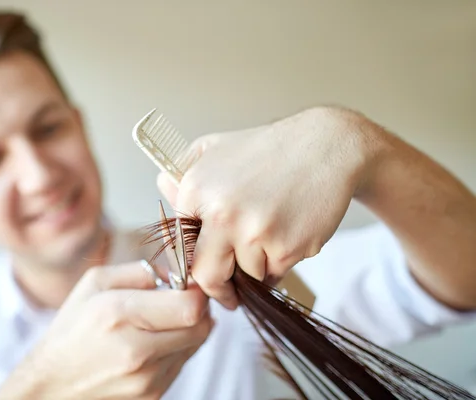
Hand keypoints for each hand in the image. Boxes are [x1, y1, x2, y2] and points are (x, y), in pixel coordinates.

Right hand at [0, 261, 212, 398]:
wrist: (53, 383)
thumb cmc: (73, 328)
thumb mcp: (96, 282)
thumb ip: (140, 271)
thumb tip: (175, 275)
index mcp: (118, 314)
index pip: (189, 306)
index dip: (197, 292)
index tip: (189, 285)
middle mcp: (135, 351)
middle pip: (200, 326)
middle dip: (198, 309)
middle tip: (181, 300)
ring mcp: (145, 379)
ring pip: (195, 345)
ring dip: (188, 329)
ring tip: (161, 322)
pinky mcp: (152, 395)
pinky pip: (182, 363)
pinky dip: (176, 349)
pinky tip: (152, 343)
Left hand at [158, 106, 377, 309]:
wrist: (325, 146)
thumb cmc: (268, 149)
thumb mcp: (213, 148)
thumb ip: (181, 175)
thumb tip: (163, 199)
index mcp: (196, 189)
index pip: (181, 247)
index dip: (191, 263)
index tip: (200, 271)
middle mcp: (221, 213)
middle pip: (206, 276)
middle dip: (217, 289)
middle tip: (226, 293)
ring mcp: (254, 233)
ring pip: (245, 276)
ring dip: (255, 268)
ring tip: (268, 237)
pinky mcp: (286, 247)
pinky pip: (274, 273)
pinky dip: (279, 263)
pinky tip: (287, 234)